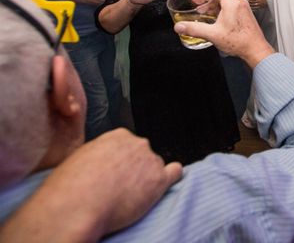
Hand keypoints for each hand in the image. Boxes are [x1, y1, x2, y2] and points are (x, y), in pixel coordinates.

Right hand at [0, 129, 181, 241]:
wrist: (75, 206)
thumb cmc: (69, 187)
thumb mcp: (79, 158)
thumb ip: (98, 155)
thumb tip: (98, 163)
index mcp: (117, 136)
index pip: (127, 145)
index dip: (121, 161)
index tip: (114, 172)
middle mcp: (137, 144)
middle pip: (142, 155)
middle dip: (134, 169)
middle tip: (119, 187)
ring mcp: (151, 160)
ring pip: (155, 167)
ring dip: (147, 179)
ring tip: (130, 196)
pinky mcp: (159, 180)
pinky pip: (175, 173)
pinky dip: (173, 177)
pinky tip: (167, 183)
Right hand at [174, 0, 273, 67]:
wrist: (255, 49)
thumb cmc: (239, 41)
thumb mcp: (213, 34)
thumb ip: (195, 29)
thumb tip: (179, 27)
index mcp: (232, 3)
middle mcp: (239, 3)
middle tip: (196, 1)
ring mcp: (243, 8)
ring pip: (226, 0)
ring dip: (213, 3)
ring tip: (202, 10)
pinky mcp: (245, 15)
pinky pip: (231, 6)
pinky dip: (220, 8)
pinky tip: (214, 17)